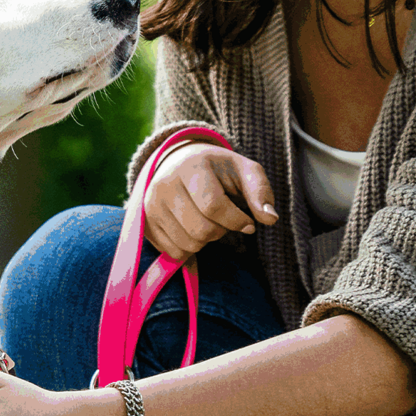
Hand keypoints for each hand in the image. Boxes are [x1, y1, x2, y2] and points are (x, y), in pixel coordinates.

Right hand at [143, 142, 278, 261]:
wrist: (180, 163)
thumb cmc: (219, 170)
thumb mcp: (244, 172)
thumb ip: (260, 192)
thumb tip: (270, 218)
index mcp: (190, 166)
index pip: (213, 207)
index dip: (237, 221)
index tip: (248, 223)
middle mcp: (163, 184)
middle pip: (201, 230)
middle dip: (222, 231)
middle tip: (225, 220)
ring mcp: (150, 205)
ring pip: (188, 245)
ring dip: (207, 240)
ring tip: (207, 221)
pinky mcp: (145, 223)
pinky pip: (174, 252)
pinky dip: (190, 248)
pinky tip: (192, 228)